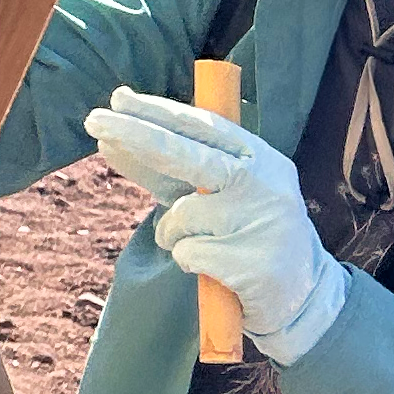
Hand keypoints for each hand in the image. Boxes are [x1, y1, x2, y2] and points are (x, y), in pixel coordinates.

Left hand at [84, 87, 351, 363]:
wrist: (302, 296)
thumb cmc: (243, 233)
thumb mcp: (214, 192)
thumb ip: (167, 168)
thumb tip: (108, 140)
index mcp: (259, 158)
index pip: (203, 126)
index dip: (157, 111)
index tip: (117, 97)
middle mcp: (265, 183)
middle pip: (188, 154)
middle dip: (135, 134)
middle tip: (92, 120)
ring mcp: (262, 222)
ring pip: (179, 215)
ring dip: (172, 233)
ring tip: (204, 245)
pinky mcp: (252, 263)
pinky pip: (185, 253)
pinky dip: (187, 261)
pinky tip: (215, 269)